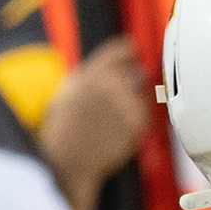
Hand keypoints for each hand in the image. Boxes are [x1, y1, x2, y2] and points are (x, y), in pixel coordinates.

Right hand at [39, 38, 153, 209]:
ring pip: (143, 91)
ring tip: (114, 115)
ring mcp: (126, 102)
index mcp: (92, 73)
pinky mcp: (137, 122)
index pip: (120, 49)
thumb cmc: (64, 128)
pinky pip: (145, 112)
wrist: (71, 160)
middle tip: (121, 92)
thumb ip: (88, 74)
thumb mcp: (66, 91)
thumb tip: (109, 63)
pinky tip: (119, 126)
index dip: (128, 50)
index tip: (132, 50)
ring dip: (134, 98)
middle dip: (132, 78)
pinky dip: (137, 116)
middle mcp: (111, 84)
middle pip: (136, 70)